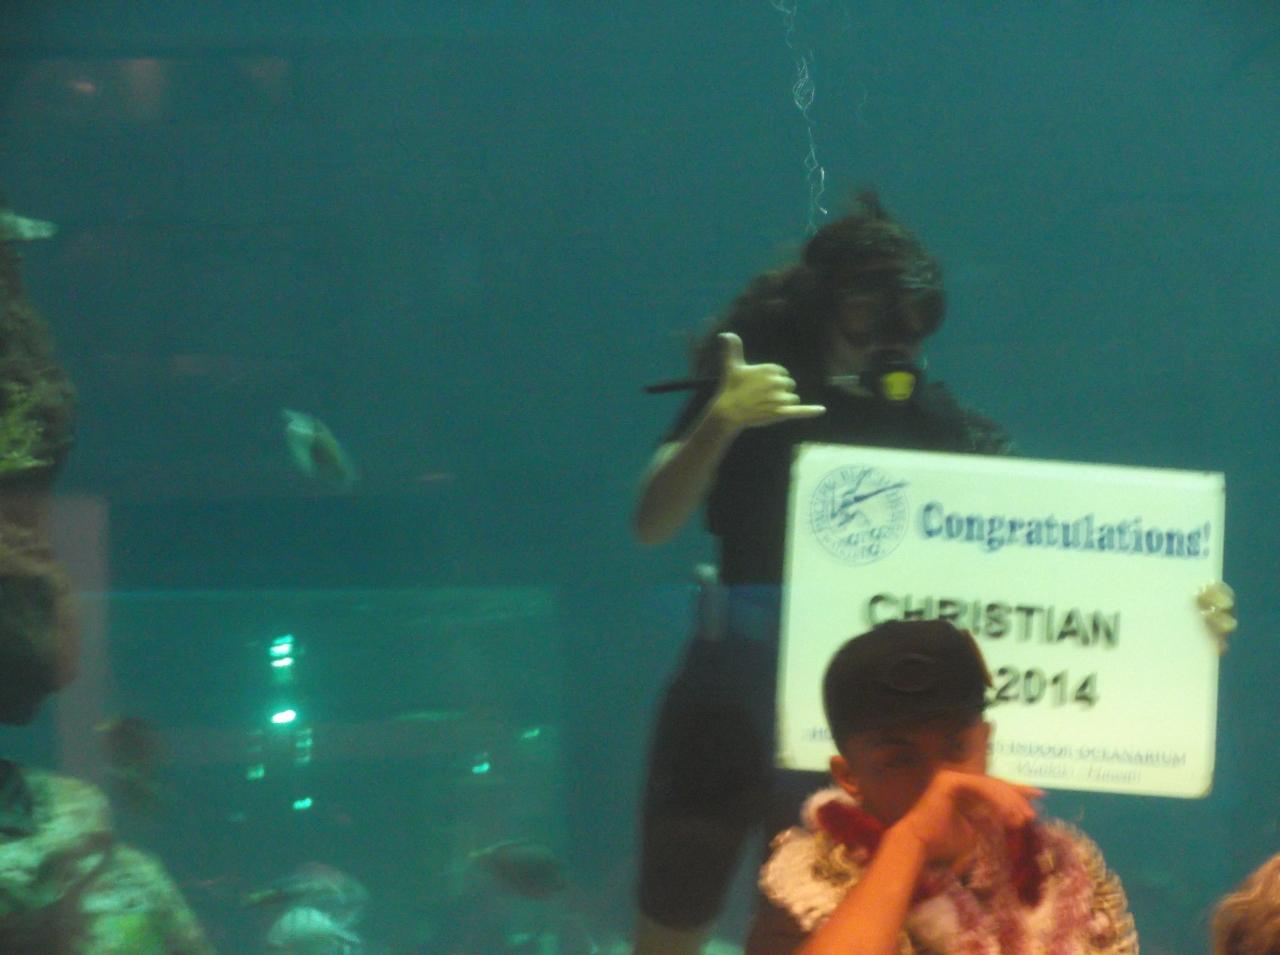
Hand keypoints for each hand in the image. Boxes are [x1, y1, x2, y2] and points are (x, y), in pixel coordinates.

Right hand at [709, 332, 825, 430]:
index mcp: (770, 369)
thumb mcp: (732, 365)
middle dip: (779, 391)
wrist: (728, 411)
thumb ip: (733, 348)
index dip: (773, 380)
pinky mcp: (781, 413)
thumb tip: (726, 333)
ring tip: (767, 406)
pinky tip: (822, 410)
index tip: (760, 386)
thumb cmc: (731, 387)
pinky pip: (800, 410)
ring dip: (784, 403)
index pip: (783, 373)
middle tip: (762, 397)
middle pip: (790, 385)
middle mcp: (777, 382)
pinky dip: (811, 411)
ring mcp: (779, 398)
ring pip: (793, 399)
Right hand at [893, 770, 1041, 868]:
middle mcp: (958, 780)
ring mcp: (952, 777)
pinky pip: (980, 786)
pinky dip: (995, 799)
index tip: (1039, 796)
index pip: (994, 788)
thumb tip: (1013, 821)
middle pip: (995, 783)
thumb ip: (990, 822)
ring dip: (1008, 801)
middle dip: (1017, 797)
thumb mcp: (975, 831)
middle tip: (1032, 813)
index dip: (1017, 791)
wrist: (920, 845)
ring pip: (989, 785)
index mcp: (963, 790)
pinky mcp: (950, 780)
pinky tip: (1007, 814)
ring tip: (1021, 819)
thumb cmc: (943, 843)